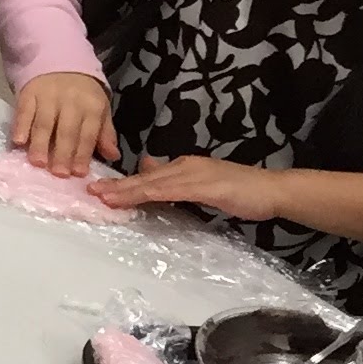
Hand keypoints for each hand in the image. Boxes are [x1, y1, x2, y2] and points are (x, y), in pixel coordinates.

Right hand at [10, 72, 115, 174]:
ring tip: (38, 163)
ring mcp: (48, 97)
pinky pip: (24, 112)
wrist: (59, 60)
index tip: (78, 174)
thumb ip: (104, 133)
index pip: (88, 133)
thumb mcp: (99, 109)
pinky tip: (18, 142)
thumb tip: (113, 156)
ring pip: (44, 123)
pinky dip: (20, 127)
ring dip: (40, 144)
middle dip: (63, 153)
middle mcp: (71, 102)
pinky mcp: (28, 94)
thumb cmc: (81, 93)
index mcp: (92, 107)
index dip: (83, 154)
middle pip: (66, 130)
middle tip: (59, 174)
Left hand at [104, 154, 287, 219]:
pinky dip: (153, 194)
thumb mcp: (202, 184)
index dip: (123, 183)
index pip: (148, 176)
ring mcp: (196, 174)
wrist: (272, 189)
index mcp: (184, 166)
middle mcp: (186, 166)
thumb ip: (178, 181)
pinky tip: (138, 197)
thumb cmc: (240, 190)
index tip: (100, 189)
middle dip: (117, 185)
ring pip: (154, 183)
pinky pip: (174, 190)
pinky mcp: (206, 186)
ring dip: (128, 190)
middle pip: (145, 178)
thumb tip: (151, 172)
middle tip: (90, 191)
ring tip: (104, 197)